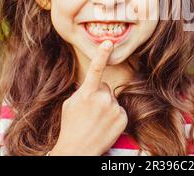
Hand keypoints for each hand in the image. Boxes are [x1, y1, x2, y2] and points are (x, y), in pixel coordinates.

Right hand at [50, 40, 127, 155]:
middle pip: (104, 88)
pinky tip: (104, 125)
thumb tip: (94, 84)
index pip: (95, 69)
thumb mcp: (70, 104)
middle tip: (89, 112)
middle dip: (98, 95)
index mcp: (87, 93)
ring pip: (111, 99)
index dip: (102, 54)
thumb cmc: (70, 126)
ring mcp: (114, 108)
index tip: (108, 42)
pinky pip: (119, 109)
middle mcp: (102, 99)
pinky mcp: (123, 118)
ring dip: (106, 106)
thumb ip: (83, 91)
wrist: (78, 150)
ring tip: (96, 120)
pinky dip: (113, 116)